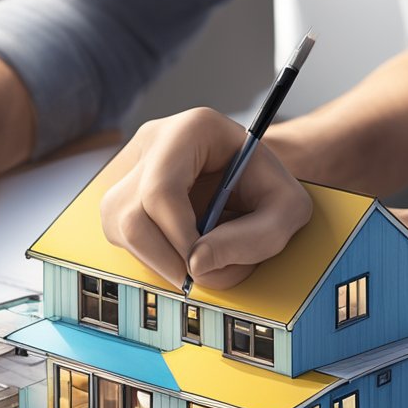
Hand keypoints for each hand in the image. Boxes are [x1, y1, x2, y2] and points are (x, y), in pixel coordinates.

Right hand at [100, 108, 310, 288]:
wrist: (252, 179)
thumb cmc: (270, 190)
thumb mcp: (289, 210)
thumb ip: (259, 238)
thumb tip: (198, 264)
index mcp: (192, 130)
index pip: (162, 191)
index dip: (179, 238)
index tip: (201, 267)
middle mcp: (152, 142)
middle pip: (132, 215)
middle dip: (165, 259)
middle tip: (197, 276)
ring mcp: (128, 167)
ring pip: (118, 228)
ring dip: (158, 260)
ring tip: (196, 258)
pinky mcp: (119, 192)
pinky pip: (119, 235)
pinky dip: (151, 255)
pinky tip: (180, 249)